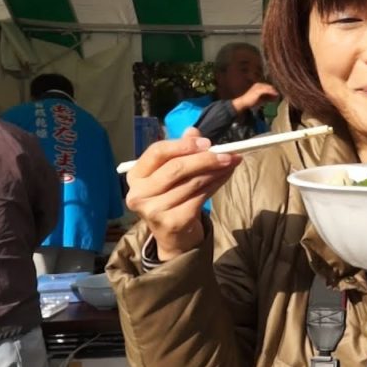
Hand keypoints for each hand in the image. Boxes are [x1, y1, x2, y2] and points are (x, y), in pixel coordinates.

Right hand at [124, 128, 239, 260]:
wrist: (172, 235)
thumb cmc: (171, 197)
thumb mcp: (171, 172)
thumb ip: (180, 150)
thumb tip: (193, 131)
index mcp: (135, 176)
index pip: (157, 152)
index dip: (182, 145)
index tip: (206, 142)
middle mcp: (139, 194)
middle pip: (176, 168)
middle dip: (205, 159)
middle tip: (227, 154)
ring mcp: (154, 210)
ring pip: (192, 183)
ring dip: (216, 171)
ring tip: (231, 162)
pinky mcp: (172, 222)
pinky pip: (200, 198)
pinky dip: (216, 185)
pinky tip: (225, 177)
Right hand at [232, 83, 279, 112]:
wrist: (243, 103)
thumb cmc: (251, 102)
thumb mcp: (261, 99)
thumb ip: (267, 98)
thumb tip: (275, 98)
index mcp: (258, 85)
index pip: (268, 87)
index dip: (274, 90)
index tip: (279, 94)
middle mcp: (259, 85)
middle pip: (270, 86)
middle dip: (276, 90)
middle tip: (281, 94)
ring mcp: (258, 87)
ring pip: (270, 88)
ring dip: (275, 92)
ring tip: (280, 95)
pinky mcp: (259, 90)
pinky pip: (268, 91)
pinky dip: (273, 93)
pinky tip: (276, 95)